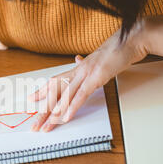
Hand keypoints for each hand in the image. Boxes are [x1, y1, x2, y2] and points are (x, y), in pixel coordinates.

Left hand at [29, 22, 148, 131]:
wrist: (130, 39)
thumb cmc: (117, 50)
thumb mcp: (98, 58)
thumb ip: (86, 62)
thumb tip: (77, 59)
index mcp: (78, 67)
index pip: (55, 81)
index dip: (42, 91)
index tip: (31, 98)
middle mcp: (78, 70)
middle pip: (55, 91)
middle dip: (44, 109)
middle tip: (35, 123)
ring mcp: (86, 73)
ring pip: (65, 95)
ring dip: (55, 112)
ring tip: (46, 124)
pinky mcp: (96, 77)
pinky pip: (81, 95)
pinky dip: (72, 107)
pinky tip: (65, 117)